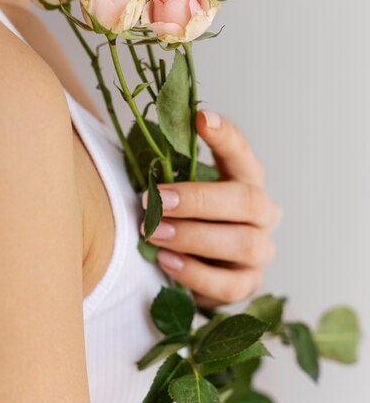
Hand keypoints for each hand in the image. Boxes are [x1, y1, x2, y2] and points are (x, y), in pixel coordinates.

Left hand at [141, 109, 281, 308]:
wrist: (195, 265)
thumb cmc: (183, 217)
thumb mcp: (177, 189)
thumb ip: (168, 169)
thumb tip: (140, 135)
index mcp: (245, 180)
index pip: (242, 154)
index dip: (225, 136)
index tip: (201, 118)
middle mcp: (262, 213)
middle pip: (247, 201)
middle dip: (200, 200)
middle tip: (157, 199)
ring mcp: (260, 250)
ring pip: (243, 243)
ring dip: (195, 237)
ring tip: (153, 233)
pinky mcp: (248, 285)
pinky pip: (228, 284)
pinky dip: (195, 273)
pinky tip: (166, 262)